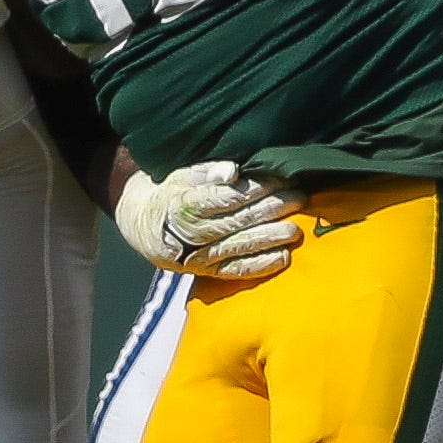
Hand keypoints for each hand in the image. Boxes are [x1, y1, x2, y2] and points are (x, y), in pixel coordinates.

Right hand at [115, 159, 301, 279]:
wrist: (144, 226)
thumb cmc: (172, 193)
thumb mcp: (182, 175)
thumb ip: (208, 172)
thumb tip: (233, 171)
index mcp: (185, 204)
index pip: (225, 197)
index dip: (256, 189)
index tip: (281, 179)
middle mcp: (192, 232)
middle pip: (237, 221)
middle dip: (271, 209)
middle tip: (298, 198)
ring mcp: (199, 254)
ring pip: (239, 246)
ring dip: (270, 238)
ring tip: (295, 230)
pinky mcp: (206, 271)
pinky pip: (235, 270)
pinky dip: (260, 265)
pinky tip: (283, 257)